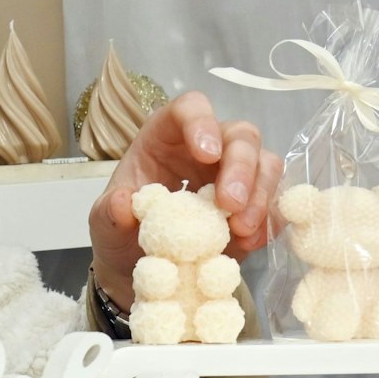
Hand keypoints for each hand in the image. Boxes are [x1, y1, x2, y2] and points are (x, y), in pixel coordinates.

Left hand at [89, 91, 281, 310]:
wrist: (136, 269)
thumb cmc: (119, 233)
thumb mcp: (103, 223)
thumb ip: (109, 213)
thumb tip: (123, 203)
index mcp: (164, 138)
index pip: (189, 108)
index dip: (201, 123)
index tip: (206, 153)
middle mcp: (204, 149)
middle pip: (240, 134)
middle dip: (241, 167)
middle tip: (230, 205)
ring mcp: (232, 175)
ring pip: (267, 163)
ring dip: (260, 196)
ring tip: (240, 231)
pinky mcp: (251, 205)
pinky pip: (275, 202)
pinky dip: (268, 221)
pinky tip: (249, 243)